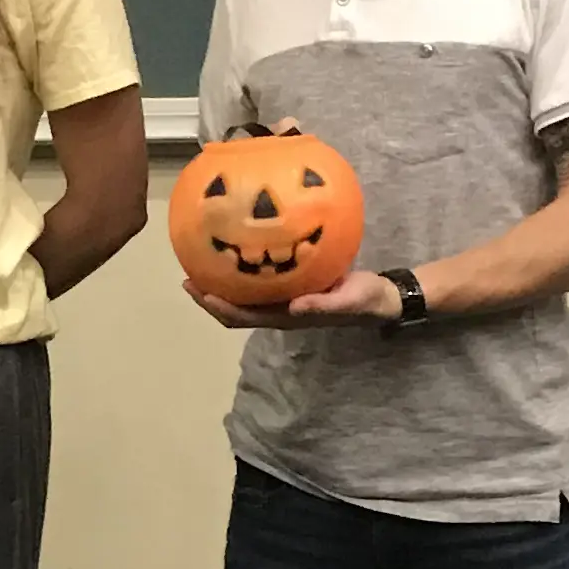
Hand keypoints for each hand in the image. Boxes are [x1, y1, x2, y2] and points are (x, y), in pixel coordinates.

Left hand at [184, 270, 401, 329]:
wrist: (381, 296)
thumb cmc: (365, 300)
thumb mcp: (349, 300)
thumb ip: (323, 306)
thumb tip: (295, 308)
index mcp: (286, 317)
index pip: (242, 317)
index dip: (218, 307)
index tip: (198, 291)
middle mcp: (278, 310)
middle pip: (234, 309)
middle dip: (209, 297)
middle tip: (187, 277)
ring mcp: (283, 300)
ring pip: (243, 297)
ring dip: (220, 285)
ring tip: (200, 263)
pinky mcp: (290, 286)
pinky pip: (258, 282)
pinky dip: (241, 271)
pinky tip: (236, 251)